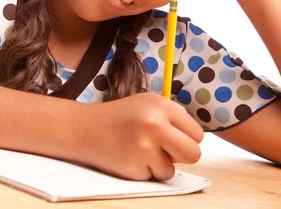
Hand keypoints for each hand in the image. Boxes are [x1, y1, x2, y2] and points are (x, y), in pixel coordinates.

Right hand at [76, 93, 203, 180]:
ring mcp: (145, 145)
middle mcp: (155, 123)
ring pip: (174, 168)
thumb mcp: (145, 104)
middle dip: (181, 156)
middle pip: (194, 153)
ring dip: (160, 164)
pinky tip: (129, 156)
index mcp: (161, 105)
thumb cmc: (117, 118)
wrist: (83, 128)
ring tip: (138, 149)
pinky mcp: (136, 165)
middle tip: (163, 150)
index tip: (170, 138)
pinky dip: (144, 170)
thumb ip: (171, 117)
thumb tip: (194, 138)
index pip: (196, 133)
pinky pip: (155, 176)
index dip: (185, 138)